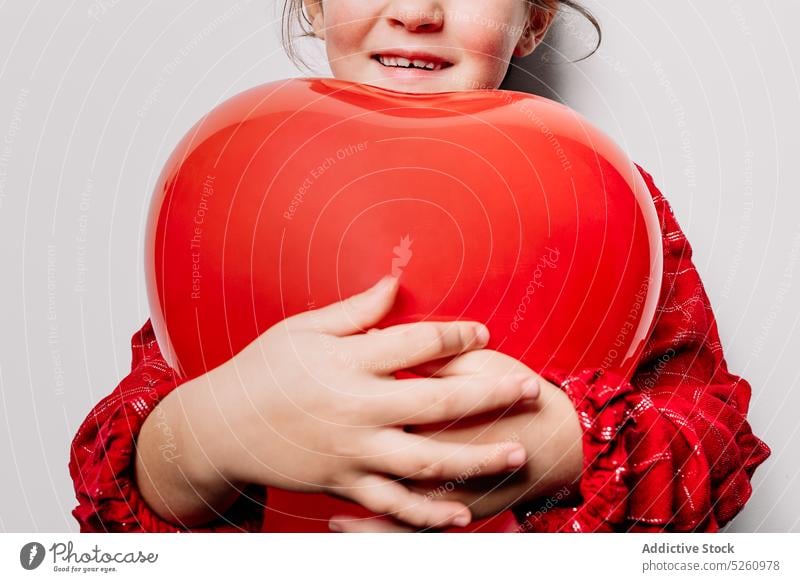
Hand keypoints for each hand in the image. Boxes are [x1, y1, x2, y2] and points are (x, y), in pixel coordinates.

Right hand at [181, 276, 541, 529]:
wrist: (222, 426)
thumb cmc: (264, 369)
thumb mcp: (305, 327)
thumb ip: (356, 309)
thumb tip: (395, 282)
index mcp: (349, 361)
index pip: (418, 344)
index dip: (457, 336)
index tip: (482, 333)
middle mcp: (358, 408)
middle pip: (439, 404)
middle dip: (491, 396)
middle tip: (529, 390)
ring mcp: (353, 451)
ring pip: (427, 462)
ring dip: (476, 460)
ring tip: (515, 454)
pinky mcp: (344, 484)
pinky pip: (393, 506)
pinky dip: (430, 515)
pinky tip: (464, 515)